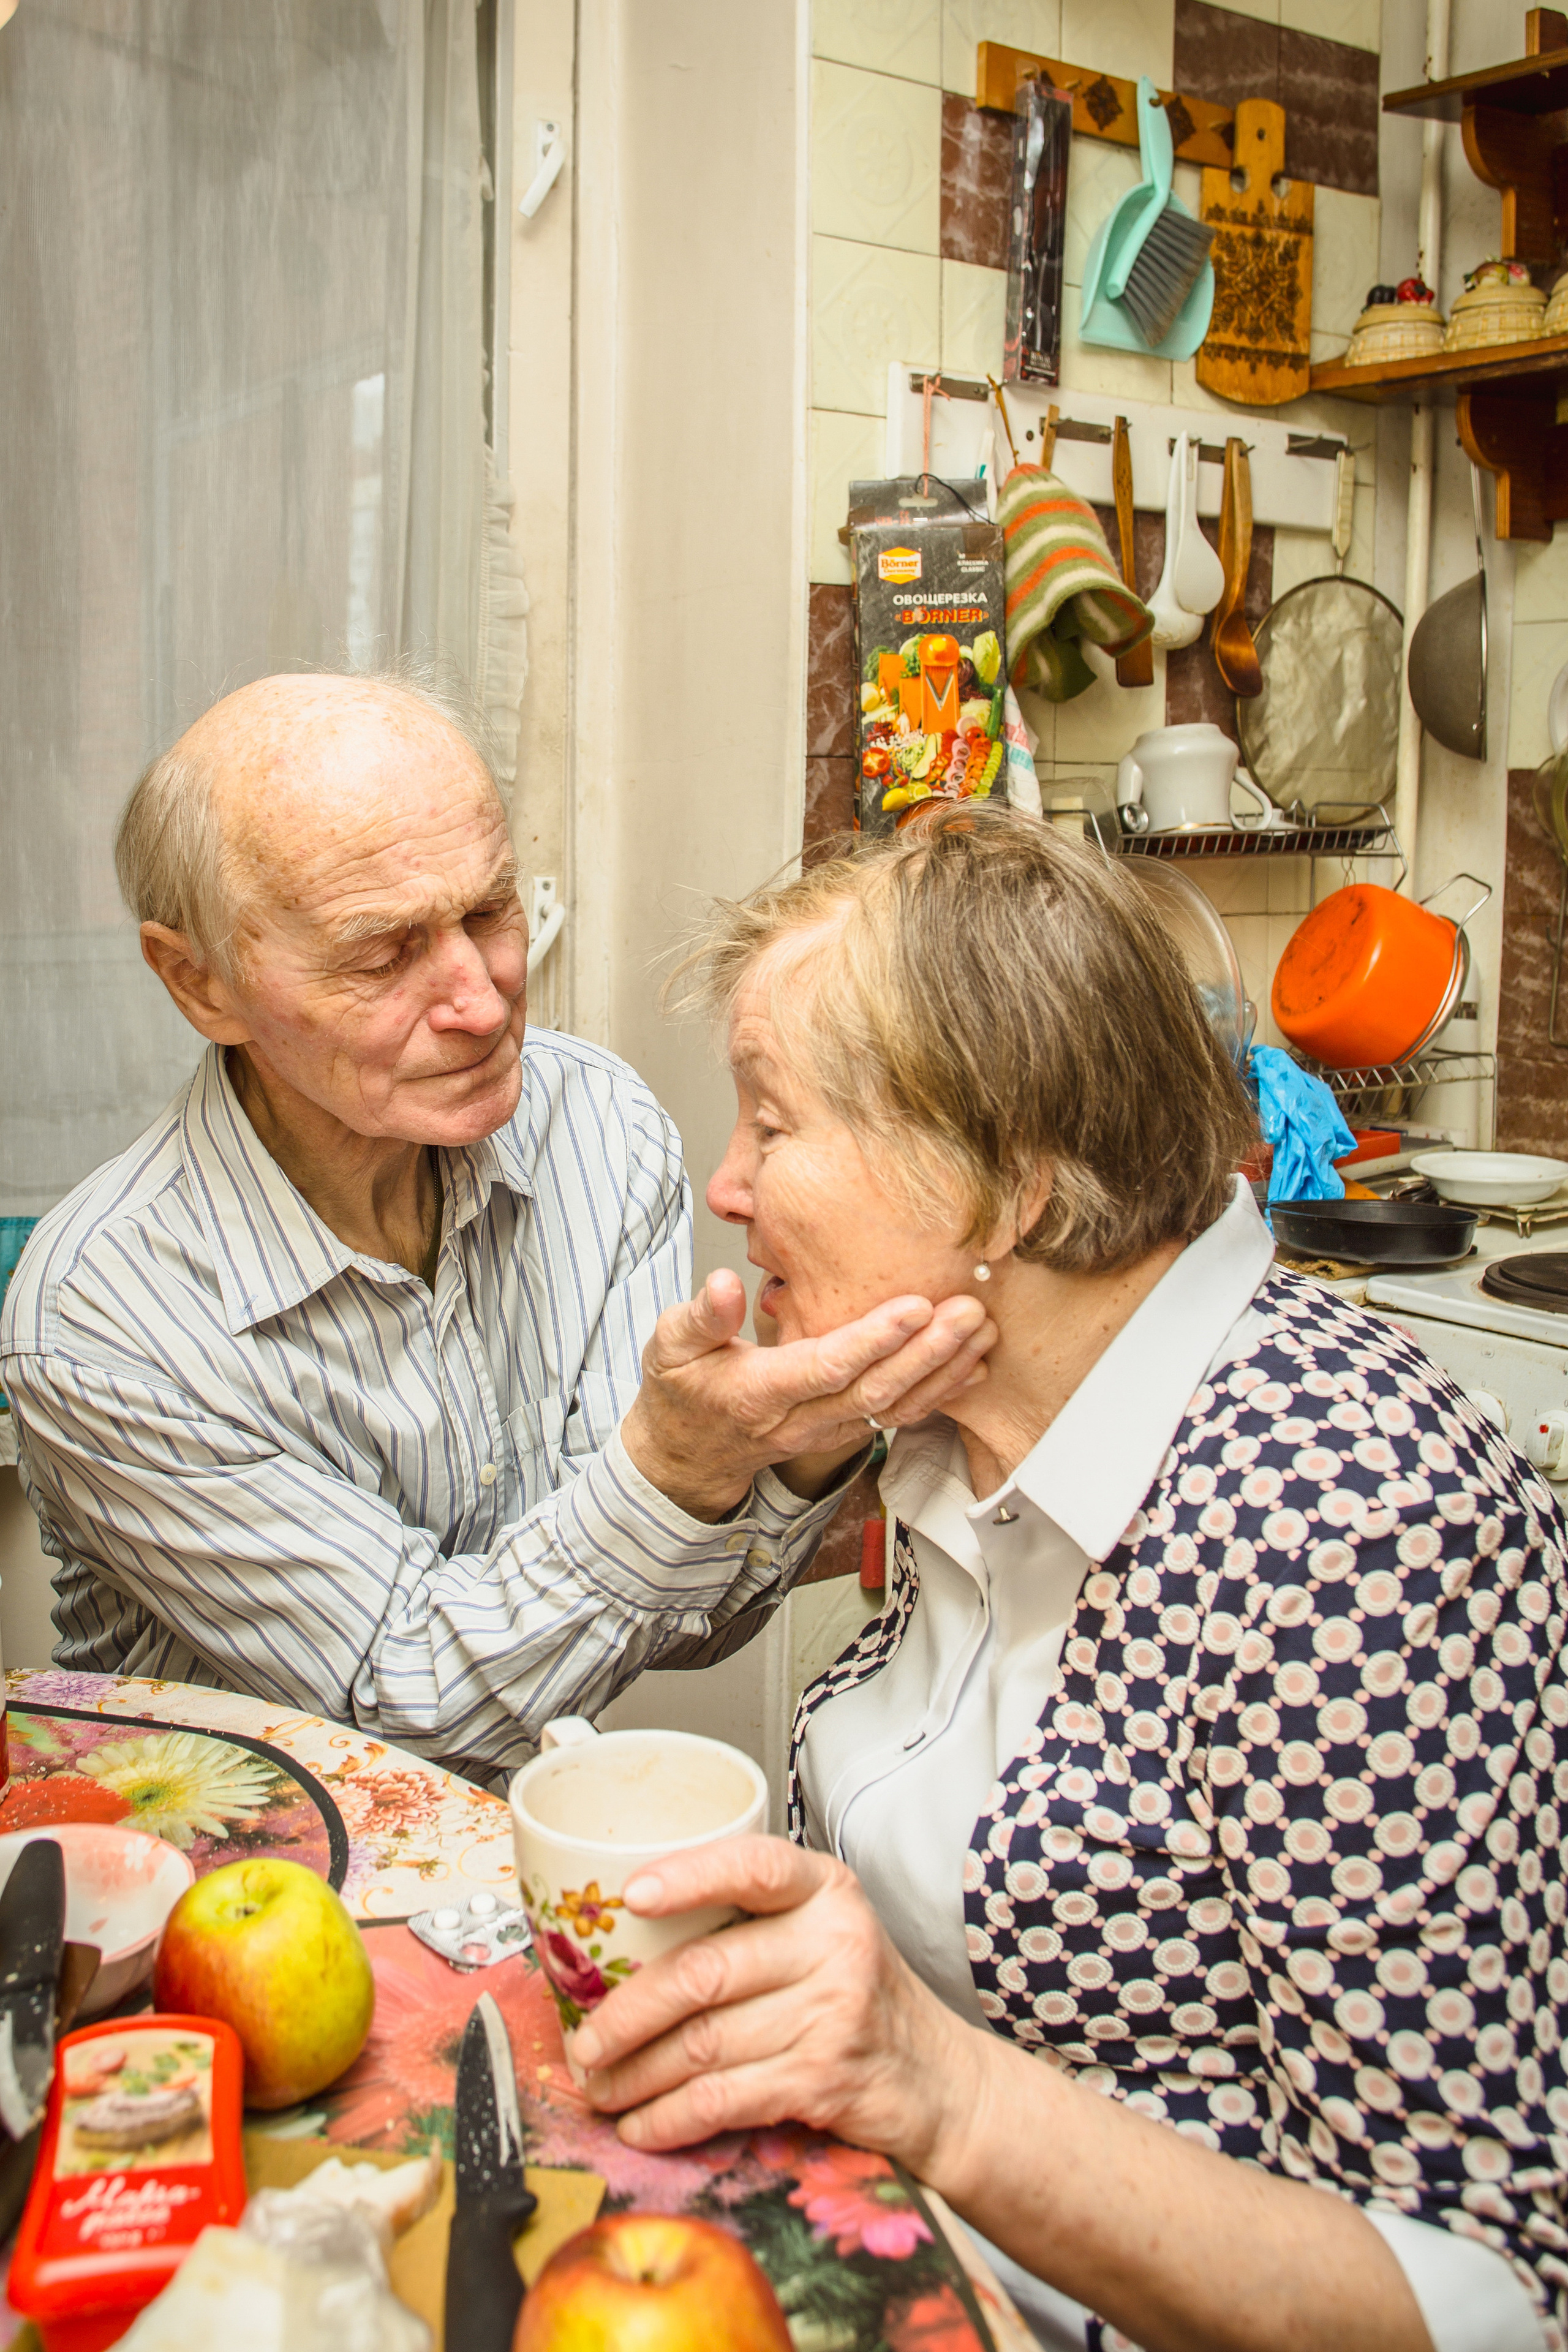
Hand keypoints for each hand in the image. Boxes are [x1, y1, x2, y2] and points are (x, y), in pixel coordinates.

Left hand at [567, 1837, 979, 2169]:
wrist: (935, 2078)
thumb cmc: (855, 1994)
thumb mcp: (819, 1932)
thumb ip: (747, 1921)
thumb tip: (623, 1935)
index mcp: (824, 1890)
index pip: (752, 1866)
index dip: (687, 1877)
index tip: (630, 1894)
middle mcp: (832, 1943)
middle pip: (702, 1971)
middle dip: (625, 2014)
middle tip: (584, 2039)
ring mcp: (831, 2012)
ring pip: (701, 2043)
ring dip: (635, 2074)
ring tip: (600, 2084)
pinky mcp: (822, 2079)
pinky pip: (722, 2099)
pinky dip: (668, 2117)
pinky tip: (641, 2123)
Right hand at [622, 1271, 994, 1519]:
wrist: (690, 1454)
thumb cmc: (683, 1391)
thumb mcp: (670, 1347)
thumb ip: (700, 1316)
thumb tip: (724, 1283)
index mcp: (758, 1393)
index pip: (825, 1367)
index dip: (872, 1339)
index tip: (914, 1306)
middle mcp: (800, 1420)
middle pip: (874, 1389)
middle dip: (927, 1352)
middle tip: (968, 1312)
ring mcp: (827, 1431)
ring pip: (895, 1406)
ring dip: (944, 1371)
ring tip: (983, 1330)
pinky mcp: (845, 1432)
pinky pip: (898, 1415)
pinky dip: (940, 1392)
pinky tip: (974, 1363)